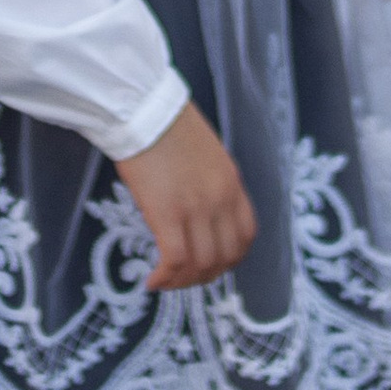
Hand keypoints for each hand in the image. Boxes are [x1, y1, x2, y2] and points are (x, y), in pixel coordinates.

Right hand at [116, 103, 256, 291]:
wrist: (144, 108)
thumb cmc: (165, 123)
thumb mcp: (205, 153)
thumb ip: (210, 183)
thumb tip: (200, 209)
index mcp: (232, 183)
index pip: (246, 235)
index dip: (230, 259)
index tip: (210, 264)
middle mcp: (221, 199)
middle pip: (226, 257)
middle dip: (205, 276)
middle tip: (183, 278)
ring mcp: (197, 207)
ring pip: (202, 264)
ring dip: (183, 282)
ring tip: (164, 281)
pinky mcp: (168, 213)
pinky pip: (175, 259)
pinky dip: (165, 278)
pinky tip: (151, 281)